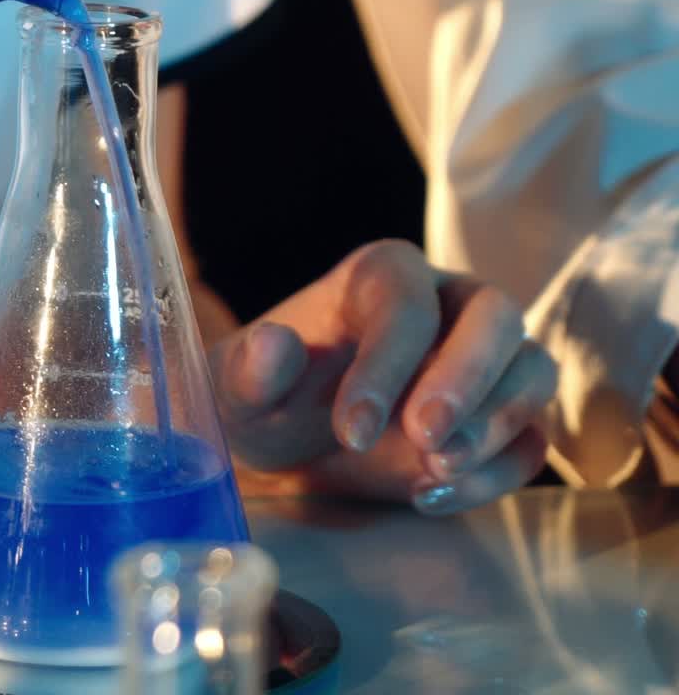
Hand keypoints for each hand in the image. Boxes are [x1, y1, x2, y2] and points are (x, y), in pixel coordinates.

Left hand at [207, 240, 555, 514]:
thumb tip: (274, 343)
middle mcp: (448, 301)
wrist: (286, 444)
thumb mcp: (238, 388)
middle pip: (496, 314)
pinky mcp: (501, 420)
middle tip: (426, 441)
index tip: (354, 429)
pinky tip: (433, 496)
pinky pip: (530, 440)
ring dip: (494, 425)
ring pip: (532, 370)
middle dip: (468, 377)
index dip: (387, 363)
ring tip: (435, 472)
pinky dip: (497, 472)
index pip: (406, 302)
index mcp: (383, 273)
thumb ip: (250, 367)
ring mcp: (485, 360)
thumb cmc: (265, 399)